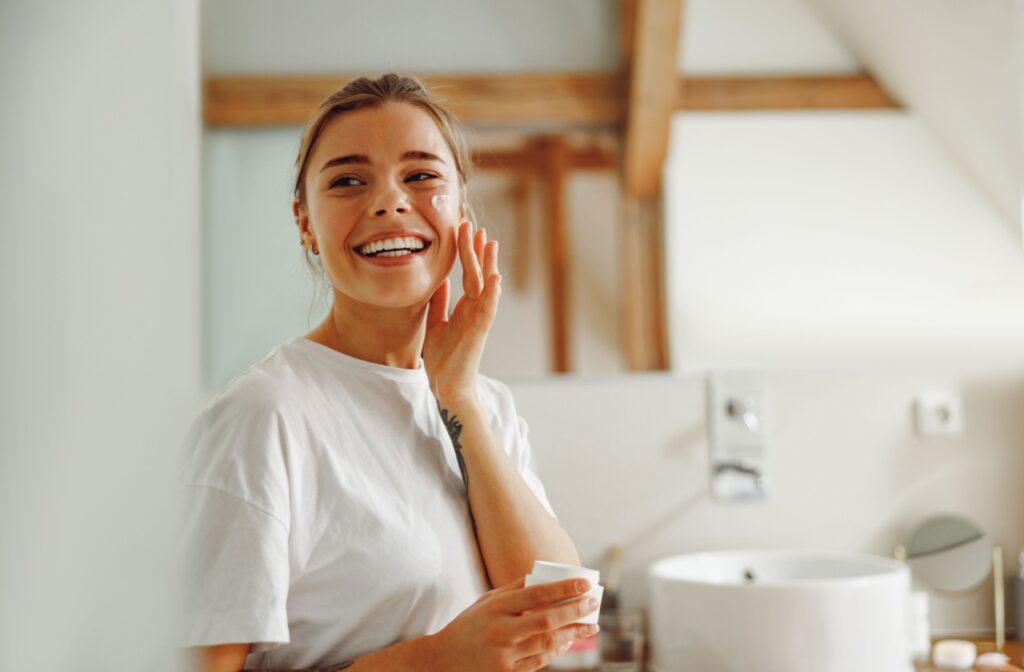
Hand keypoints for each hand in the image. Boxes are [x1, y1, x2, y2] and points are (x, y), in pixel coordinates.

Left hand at [423, 221, 500, 404]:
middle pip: (477, 274)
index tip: (465, 230)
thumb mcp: (435, 323)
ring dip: (487, 264)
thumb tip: (439, 280)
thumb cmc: (444, 359)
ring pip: (485, 286)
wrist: (446, 387)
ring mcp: (479, 320)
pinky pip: (488, 309)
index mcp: (464, 307)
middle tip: (475, 226)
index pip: (467, 274)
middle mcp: (474, 310)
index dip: (467, 252)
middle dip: (476, 250)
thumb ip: (439, 302)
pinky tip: (495, 277)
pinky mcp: (479, 333)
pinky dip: (492, 293)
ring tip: (489, 242)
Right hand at [426, 575, 599, 671]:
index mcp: (495, 608)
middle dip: (575, 611)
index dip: (564, 589)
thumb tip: (545, 577)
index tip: (585, 584)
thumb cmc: (469, 625)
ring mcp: (504, 656)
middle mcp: (500, 631)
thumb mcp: (485, 601)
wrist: (442, 661)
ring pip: (547, 644)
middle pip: (546, 620)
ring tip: (591, 625)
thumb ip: (514, 590)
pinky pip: (540, 662)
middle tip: (593, 602)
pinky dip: (557, 651)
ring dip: (573, 633)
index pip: (536, 595)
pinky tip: (570, 641)